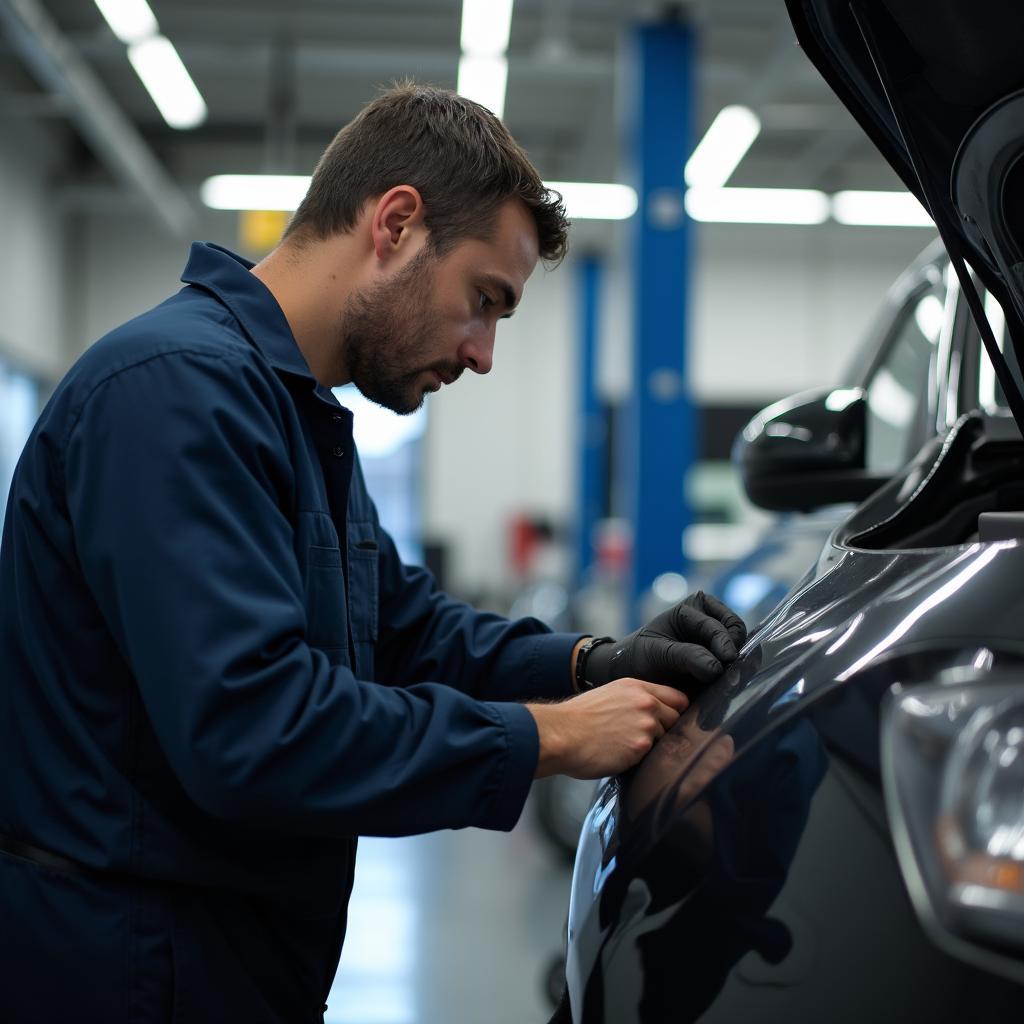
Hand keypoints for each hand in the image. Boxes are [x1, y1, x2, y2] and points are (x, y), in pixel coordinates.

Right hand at [527, 678, 688, 778]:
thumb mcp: (610, 695)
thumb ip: (635, 699)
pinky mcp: (641, 747)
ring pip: (665, 740)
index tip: (668, 721)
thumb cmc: (579, 718)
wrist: (562, 735)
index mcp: (638, 687)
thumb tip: (655, 712)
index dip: (675, 711)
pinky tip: (621, 755)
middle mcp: (646, 703)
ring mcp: (646, 725)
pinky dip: (640, 759)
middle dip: (664, 730)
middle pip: (677, 719)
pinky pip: (653, 756)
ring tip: (624, 746)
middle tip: (640, 737)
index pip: (678, 698)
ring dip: (651, 746)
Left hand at [585, 591, 746, 690]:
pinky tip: (726, 687)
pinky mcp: (723, 659)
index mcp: (693, 607)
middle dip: (733, 653)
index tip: (725, 661)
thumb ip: (687, 657)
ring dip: (737, 665)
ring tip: (727, 682)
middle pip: (736, 633)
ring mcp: (719, 639)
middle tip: (728, 675)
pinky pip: (739, 665)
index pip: (718, 625)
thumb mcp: (658, 654)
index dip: (723, 643)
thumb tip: (717, 668)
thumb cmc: (642, 656)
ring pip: (742, 649)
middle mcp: (710, 618)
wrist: (635, 673)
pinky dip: (735, 675)